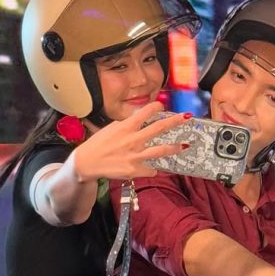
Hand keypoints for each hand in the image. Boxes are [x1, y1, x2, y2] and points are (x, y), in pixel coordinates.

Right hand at [72, 103, 189, 180]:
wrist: (88, 163)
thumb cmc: (98, 144)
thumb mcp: (111, 129)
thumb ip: (126, 124)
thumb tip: (137, 118)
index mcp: (126, 127)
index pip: (145, 112)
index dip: (155, 107)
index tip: (161, 105)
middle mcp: (133, 139)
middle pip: (159, 128)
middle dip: (174, 121)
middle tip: (186, 117)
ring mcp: (135, 155)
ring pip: (161, 150)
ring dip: (175, 148)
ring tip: (185, 146)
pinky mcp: (135, 170)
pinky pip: (151, 169)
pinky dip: (153, 169)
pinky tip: (152, 168)